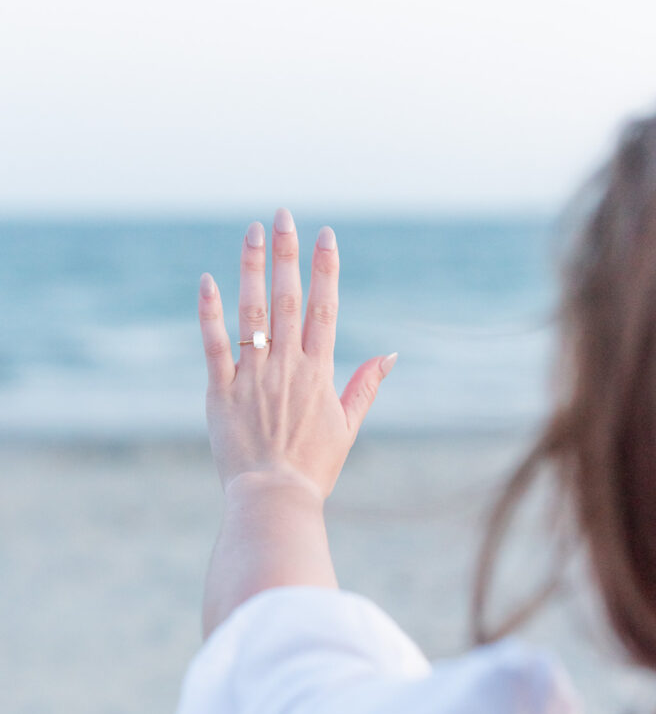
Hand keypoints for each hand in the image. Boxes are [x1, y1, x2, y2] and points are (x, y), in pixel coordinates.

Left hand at [198, 208, 397, 500]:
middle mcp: (287, 366)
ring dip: (252, 270)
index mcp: (319, 372)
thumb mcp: (348, 427)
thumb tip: (390, 353)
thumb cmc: (314, 468)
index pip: (324, 307)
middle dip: (287, 253)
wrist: (274, 499)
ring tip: (251, 232)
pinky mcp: (221, 391)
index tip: (325, 235)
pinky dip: (210, 313)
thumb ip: (365, 386)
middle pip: (287, 299)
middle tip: (283, 215)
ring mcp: (253, 376)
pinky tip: (208, 280)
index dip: (325, 268)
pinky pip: (214, 345)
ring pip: (252, 313)